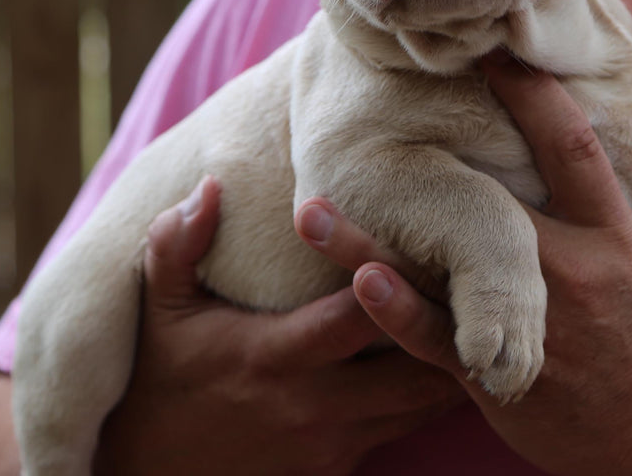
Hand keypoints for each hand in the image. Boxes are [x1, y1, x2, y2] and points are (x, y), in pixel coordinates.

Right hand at [93, 176, 463, 475]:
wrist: (148, 474)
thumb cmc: (161, 377)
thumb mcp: (158, 309)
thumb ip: (176, 244)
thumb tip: (209, 185)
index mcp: (273, 356)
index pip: (356, 316)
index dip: (398, 278)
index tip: (432, 237)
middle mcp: (313, 405)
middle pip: (413, 366)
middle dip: (448, 324)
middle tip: (484, 276)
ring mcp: (332, 442)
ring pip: (422, 405)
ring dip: (450, 360)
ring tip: (481, 310)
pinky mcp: (341, 465)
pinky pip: (406, 429)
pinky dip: (431, 394)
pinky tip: (449, 354)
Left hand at [300, 56, 631, 475]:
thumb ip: (601, 215)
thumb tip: (569, 150)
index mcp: (614, 237)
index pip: (572, 149)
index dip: (533, 95)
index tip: (493, 53)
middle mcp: (570, 270)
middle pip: (489, 202)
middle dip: (438, 154)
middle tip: (373, 111)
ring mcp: (532, 322)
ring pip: (441, 271)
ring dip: (371, 240)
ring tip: (314, 209)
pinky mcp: (499, 374)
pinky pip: (440, 339)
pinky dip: (398, 312)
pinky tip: (360, 281)